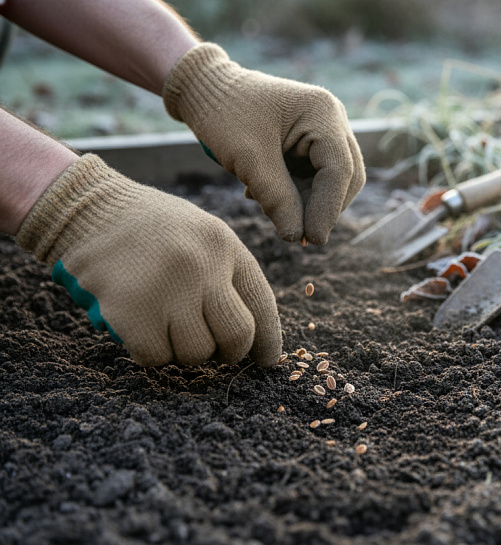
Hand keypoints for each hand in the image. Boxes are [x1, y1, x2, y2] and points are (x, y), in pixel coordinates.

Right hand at [16, 154, 281, 366]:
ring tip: (166, 325)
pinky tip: (141, 329)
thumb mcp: (201, 233)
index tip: (266, 360)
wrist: (86, 209)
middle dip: (229, 353)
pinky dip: (150, 353)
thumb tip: (254, 336)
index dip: (268, 338)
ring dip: (183, 351)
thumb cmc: (150, 229)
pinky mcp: (131, 312)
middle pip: (237, 336)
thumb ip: (227, 274)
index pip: (262, 302)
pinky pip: (156, 357)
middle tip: (214, 352)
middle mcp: (201, 266)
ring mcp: (166, 289)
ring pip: (197, 353)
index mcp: (223, 245)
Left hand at [162, 43, 365, 244]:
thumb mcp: (249, 159)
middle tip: (297, 235)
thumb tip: (297, 237)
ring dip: (306, 202)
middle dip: (323, 209)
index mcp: (322, 113)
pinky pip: (316, 176)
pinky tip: (264, 194)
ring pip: (332, 181)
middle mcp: (332, 118)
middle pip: (346, 178)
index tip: (311, 240)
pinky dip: (296, 192)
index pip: (339, 170)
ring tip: (267, 205)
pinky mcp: (312, 140)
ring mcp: (325, 128)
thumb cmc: (224, 114)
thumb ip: (277, 198)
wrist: (205, 88)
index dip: (327, 209)